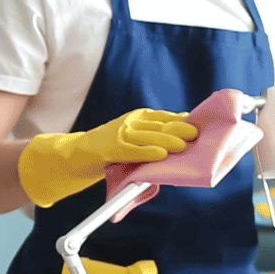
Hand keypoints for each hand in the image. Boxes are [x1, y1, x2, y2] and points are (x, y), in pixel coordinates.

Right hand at [18, 108, 197, 207]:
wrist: (74, 156)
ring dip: (168, 140)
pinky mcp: (111, 148)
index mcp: (137, 117)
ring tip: (184, 145)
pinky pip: (134, 150)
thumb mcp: (132, 139)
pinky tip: (162, 155)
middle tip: (197, 133)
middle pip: (160, 125)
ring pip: (149, 136)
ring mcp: (120, 133)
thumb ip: (152, 135)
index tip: (201, 124)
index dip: (182, 121)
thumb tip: (181, 132)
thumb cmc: (107, 151)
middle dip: (180, 129)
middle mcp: (130, 122)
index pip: (164, 117)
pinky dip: (149, 152)